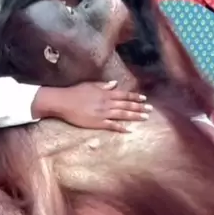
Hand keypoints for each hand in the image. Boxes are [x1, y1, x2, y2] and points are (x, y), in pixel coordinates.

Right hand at [33, 81, 151, 131]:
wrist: (63, 102)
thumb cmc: (75, 92)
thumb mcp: (90, 85)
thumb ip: (103, 85)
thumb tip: (114, 84)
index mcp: (106, 93)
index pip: (124, 95)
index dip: (135, 97)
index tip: (144, 98)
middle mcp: (107, 103)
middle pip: (127, 105)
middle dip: (140, 107)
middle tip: (150, 109)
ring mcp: (103, 113)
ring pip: (123, 115)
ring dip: (135, 116)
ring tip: (145, 118)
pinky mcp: (98, 123)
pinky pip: (112, 126)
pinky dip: (121, 128)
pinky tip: (130, 130)